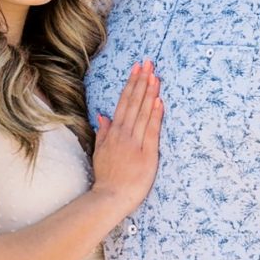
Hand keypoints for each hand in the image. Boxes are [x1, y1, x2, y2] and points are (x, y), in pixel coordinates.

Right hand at [92, 61, 161, 219]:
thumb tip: (102, 116)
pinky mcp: (147, 154)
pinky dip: (155, 115)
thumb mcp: (99, 152)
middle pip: (134, 103)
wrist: (111, 197)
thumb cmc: (107, 177)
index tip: (137, 69)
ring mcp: (135, 143)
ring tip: (155, 75)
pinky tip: (159, 101)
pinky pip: (151, 130)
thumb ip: (102, 133)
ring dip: (150, 93)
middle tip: (149, 63)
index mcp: (113, 133)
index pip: (124, 103)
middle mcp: (124, 134)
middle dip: (142, 81)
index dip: (131, 84)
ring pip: (143, 113)